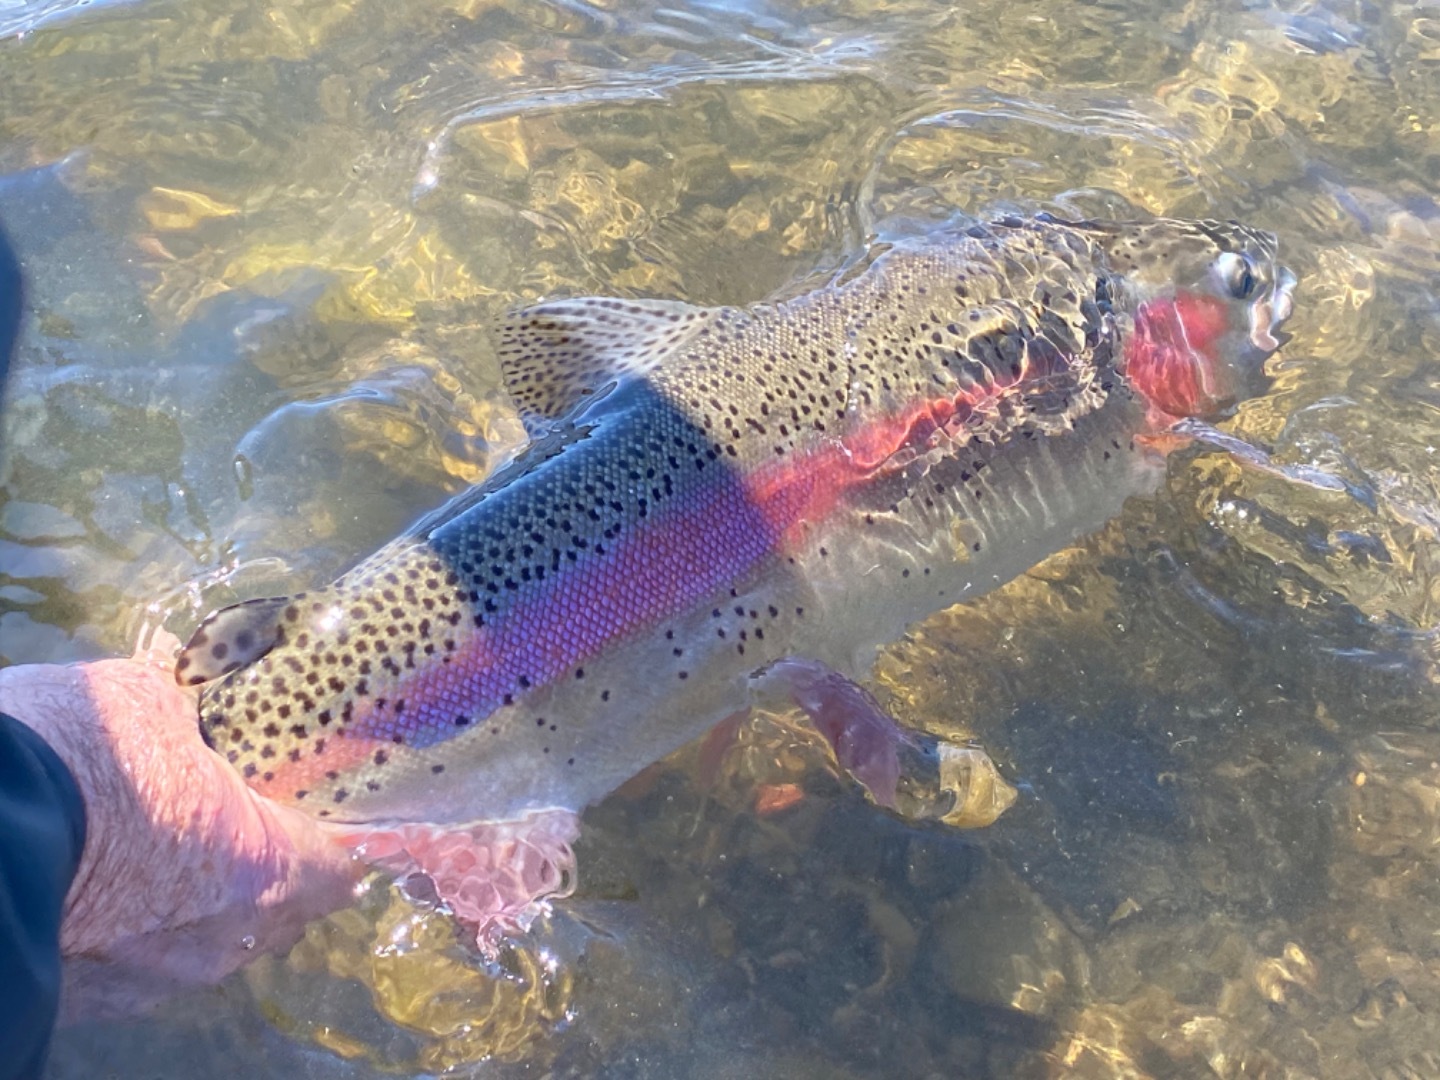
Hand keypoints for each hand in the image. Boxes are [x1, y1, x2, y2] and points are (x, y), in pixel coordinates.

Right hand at [0, 634, 360, 1018]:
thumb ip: (205, 705)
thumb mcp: (158, 701)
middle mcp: (224, 938)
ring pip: (217, 941)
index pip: (342, 868)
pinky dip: (152, 925)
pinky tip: (126, 883)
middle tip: (252, 818)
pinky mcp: (99, 995)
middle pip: (285, 912)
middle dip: (276, 868)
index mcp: (266, 868)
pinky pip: (152, 961)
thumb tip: (215, 671)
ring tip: (181, 848)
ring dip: (213, 900)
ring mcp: (159, 977)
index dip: (340, 836)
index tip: (328, 808)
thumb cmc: (81, 753)